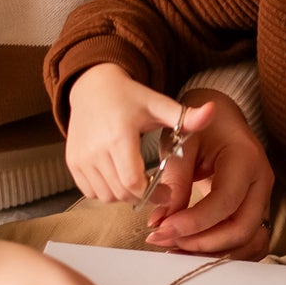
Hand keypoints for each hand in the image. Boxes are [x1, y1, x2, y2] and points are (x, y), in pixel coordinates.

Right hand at [65, 63, 213, 204]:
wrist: (91, 87)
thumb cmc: (128, 97)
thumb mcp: (158, 104)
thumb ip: (185, 115)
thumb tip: (212, 111)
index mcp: (119, 136)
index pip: (133, 183)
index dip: (153, 194)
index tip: (166, 191)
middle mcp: (96, 150)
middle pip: (121, 194)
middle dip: (142, 197)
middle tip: (157, 189)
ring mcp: (81, 158)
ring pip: (106, 197)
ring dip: (124, 196)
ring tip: (138, 181)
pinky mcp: (72, 163)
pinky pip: (91, 192)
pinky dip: (106, 192)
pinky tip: (119, 178)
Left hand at [143, 89, 273, 259]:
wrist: (222, 120)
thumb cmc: (201, 127)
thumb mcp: (182, 144)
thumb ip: (174, 182)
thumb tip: (159, 222)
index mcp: (246, 158)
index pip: (225, 201)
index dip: (194, 222)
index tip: (162, 229)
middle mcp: (261, 182)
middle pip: (242, 229)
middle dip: (203, 243)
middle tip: (166, 241)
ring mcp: (262, 199)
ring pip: (248, 242)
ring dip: (213, 253)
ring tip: (176, 249)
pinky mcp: (256, 211)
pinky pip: (248, 242)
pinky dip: (223, 251)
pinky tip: (193, 249)